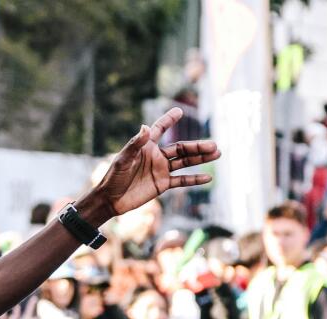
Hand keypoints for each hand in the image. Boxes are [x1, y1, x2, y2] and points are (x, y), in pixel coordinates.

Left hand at [89, 107, 218, 218]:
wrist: (110, 200)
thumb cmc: (113, 178)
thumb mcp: (123, 160)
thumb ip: (135, 144)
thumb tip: (146, 127)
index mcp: (146, 147)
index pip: (160, 129)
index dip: (168, 120)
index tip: (179, 111)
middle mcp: (156, 156)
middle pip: (181, 148)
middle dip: (197, 146)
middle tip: (213, 145)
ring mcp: (161, 170)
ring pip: (185, 161)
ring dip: (200, 158)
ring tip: (217, 153)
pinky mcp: (162, 184)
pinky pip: (182, 180)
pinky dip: (194, 179)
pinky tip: (208, 177)